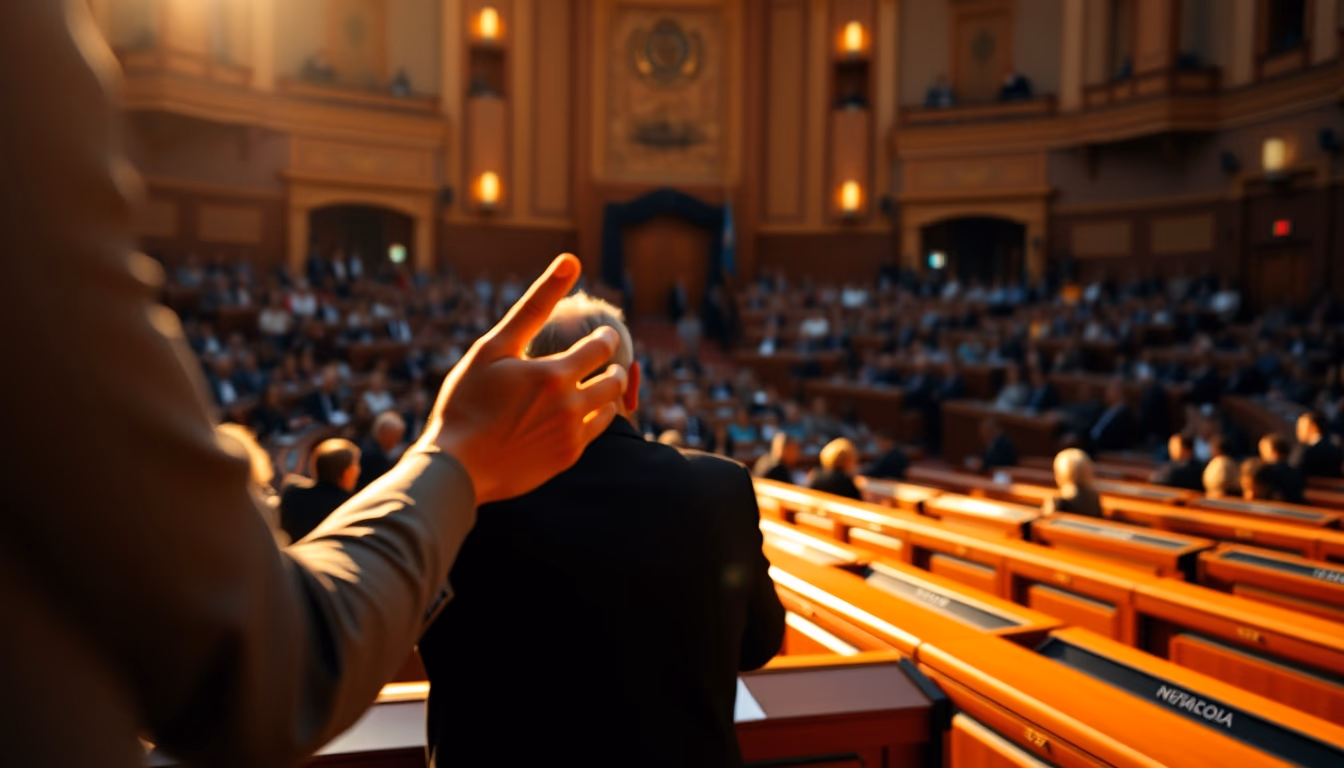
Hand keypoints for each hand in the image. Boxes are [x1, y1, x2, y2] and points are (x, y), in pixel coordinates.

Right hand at [416, 254, 627, 504]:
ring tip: (590, 386)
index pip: (603, 347)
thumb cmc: (467, 400)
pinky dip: (593, 419)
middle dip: (613, 366)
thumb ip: (535, 304)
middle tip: (599, 362)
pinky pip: (595, 434)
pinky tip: (573, 415)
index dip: (605, 338)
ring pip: (611, 408)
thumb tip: (571, 260)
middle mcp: (571, 406)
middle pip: (616, 379)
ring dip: (608, 393)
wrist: (456, 466)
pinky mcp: (566, 459)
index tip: (600, 335)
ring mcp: (571, 436)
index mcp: (555, 374)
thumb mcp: (494, 347)